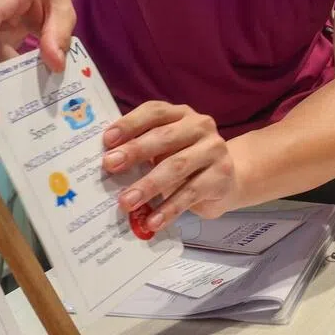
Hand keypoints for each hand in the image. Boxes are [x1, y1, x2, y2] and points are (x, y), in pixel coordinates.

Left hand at [103, 102, 241, 232]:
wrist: (226, 181)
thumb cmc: (185, 161)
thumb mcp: (165, 150)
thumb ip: (141, 150)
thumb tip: (107, 163)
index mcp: (180, 114)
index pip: (154, 112)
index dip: (131, 123)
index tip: (107, 140)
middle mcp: (200, 126)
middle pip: (165, 136)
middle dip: (135, 151)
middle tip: (110, 165)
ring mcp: (214, 150)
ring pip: (177, 166)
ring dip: (148, 185)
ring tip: (126, 202)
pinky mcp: (220, 177)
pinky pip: (191, 193)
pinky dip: (169, 209)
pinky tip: (152, 222)